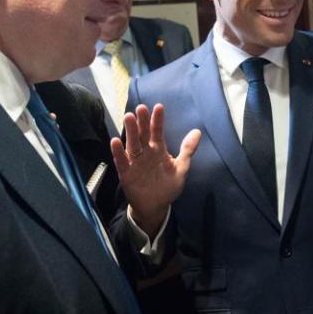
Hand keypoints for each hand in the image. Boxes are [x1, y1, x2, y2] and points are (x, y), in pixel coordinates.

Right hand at [110, 104, 200, 236]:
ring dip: (130, 131)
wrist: (155, 206)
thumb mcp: (181, 168)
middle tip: (141, 108)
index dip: (158, 120)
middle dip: (142, 121)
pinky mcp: (126, 173)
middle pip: (143, 134)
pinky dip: (118, 152)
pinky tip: (115, 141)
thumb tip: (197, 131)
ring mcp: (135, 161)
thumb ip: (187, 150)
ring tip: (129, 117)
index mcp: (158, 149)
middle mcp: (145, 152)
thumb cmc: (167, 186)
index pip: (158, 131)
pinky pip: (122, 161)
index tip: (159, 107)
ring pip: (132, 144)